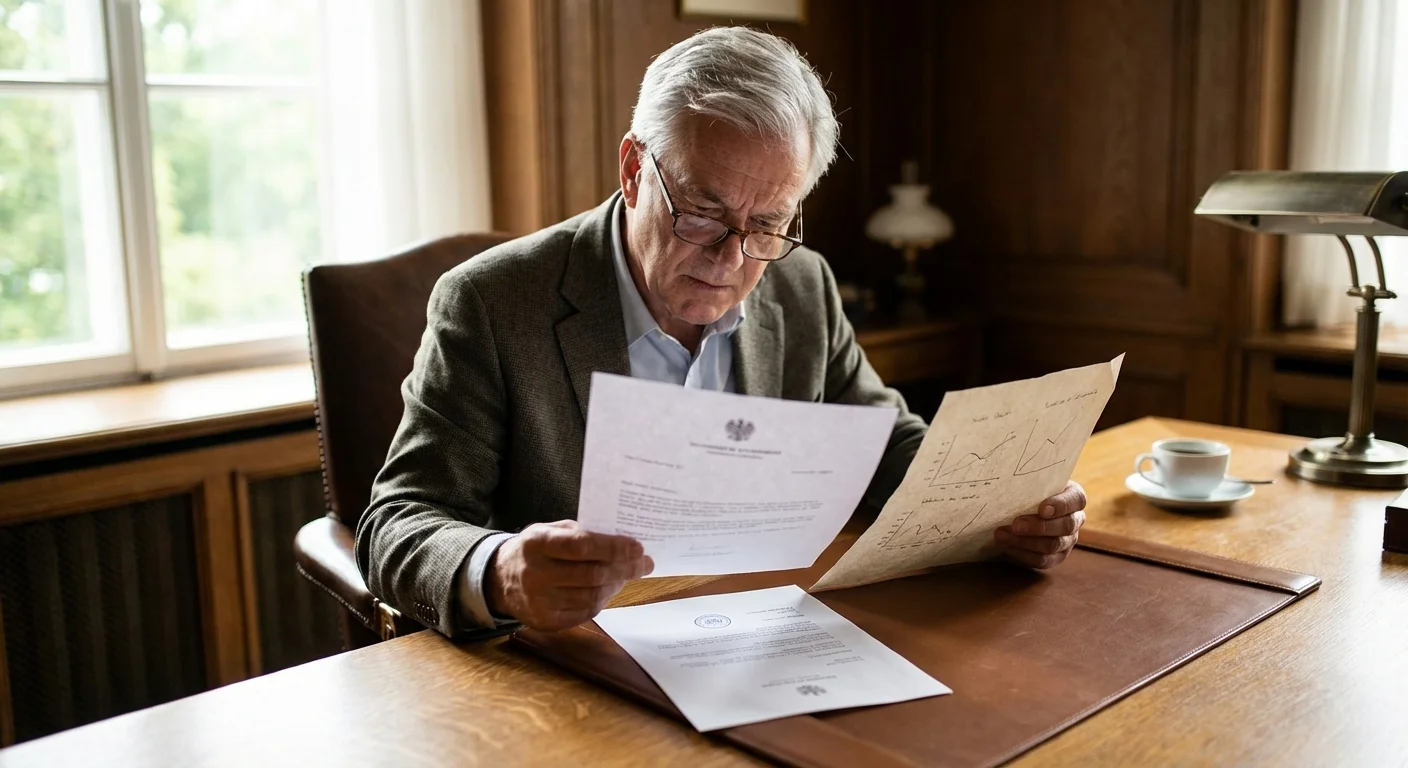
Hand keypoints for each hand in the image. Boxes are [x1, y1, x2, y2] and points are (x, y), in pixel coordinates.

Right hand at [487, 520, 653, 630]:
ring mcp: (539, 602)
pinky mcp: (545, 622)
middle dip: (624, 568)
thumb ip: (581, 533)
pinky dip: (603, 600)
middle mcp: (535, 574)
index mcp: (536, 543)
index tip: (638, 547)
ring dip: (616, 584)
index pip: (581, 546)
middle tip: (644, 563)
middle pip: (591, 574)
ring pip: (592, 596)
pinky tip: (609, 588)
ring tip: (627, 574)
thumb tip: (623, 542)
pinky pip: (585, 612)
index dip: (613, 547)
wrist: (499, 580)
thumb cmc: (534, 550)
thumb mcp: (549, 530)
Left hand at [994, 480, 1086, 568]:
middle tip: (1015, 524)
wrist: (1021, 509)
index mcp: (1074, 497)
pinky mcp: (1056, 557)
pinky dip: (1022, 554)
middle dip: (1038, 527)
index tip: (1042, 509)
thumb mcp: (1032, 481)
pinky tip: (1006, 546)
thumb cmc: (1027, 490)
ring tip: (1001, 535)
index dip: (1061, 505)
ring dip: (1025, 542)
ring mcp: (1068, 541)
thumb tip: (1007, 470)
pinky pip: (1043, 560)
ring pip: (1052, 546)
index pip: (1076, 500)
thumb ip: (1030, 479)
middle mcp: (1075, 520)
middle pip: (1065, 526)